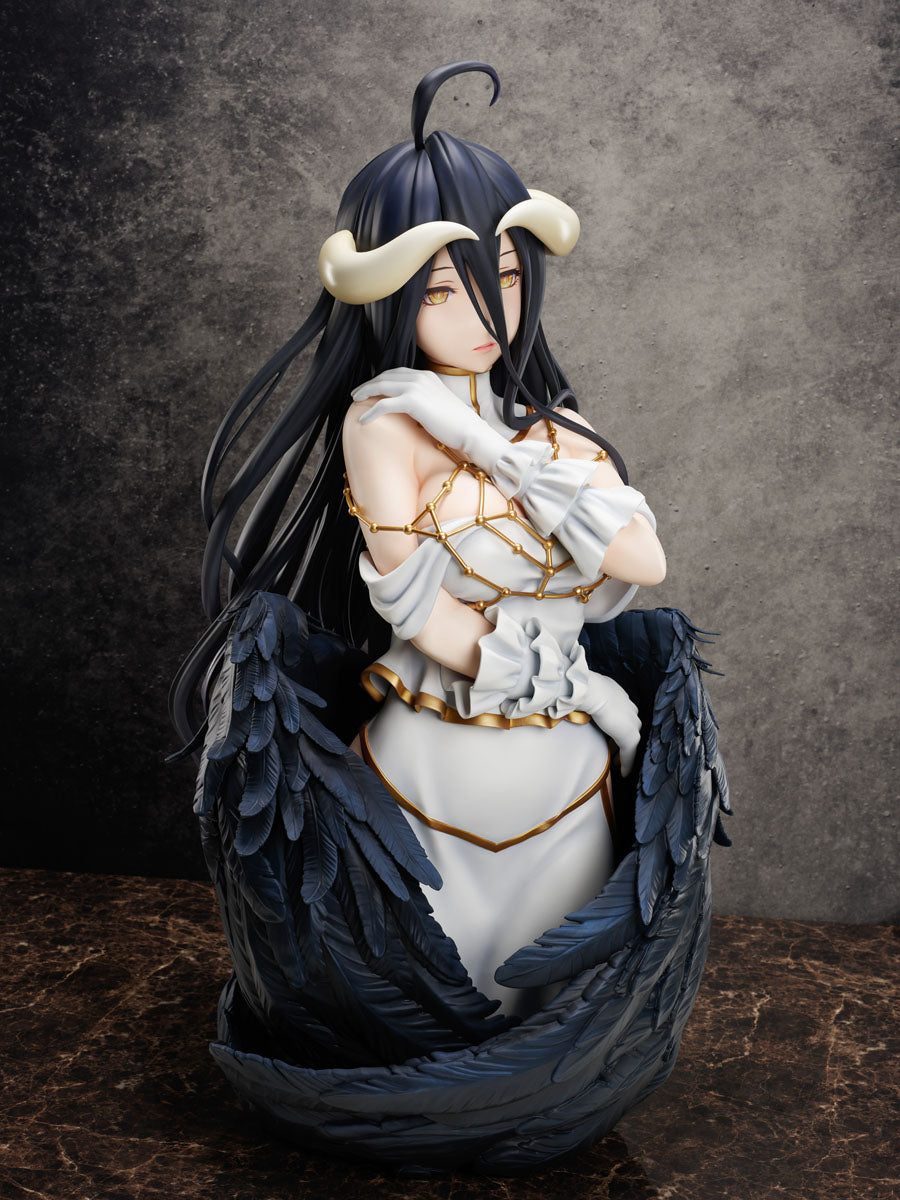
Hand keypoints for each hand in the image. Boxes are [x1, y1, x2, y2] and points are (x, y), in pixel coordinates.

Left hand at [353, 367, 507, 466]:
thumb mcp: (439, 405)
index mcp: (427, 376)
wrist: (470, 430)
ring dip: (365, 393)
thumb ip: (424, 401)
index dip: (380, 379)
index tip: (370, 387)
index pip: (396, 372)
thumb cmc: (457, 424)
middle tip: (357, 393)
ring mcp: (416, 387)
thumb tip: (412, 410)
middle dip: (369, 384)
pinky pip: (384, 404)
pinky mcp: (412, 402)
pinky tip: (363, 420)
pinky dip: (371, 411)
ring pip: (381, 386)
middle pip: (386, 376)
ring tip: (355, 401)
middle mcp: (420, 377)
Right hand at [583, 672, 640, 776]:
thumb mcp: (588, 693)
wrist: (589, 691)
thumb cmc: (583, 689)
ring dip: (624, 754)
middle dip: (622, 740)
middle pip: (629, 728)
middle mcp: (629, 708)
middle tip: (614, 752)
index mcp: (620, 697)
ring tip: (616, 763)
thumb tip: (573, 701)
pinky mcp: (630, 736)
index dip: (616, 727)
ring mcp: (632, 722)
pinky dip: (627, 763)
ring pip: (631, 742)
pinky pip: (629, 753)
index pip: (623, 714)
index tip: (610, 736)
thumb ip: (588, 700)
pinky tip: (623, 772)